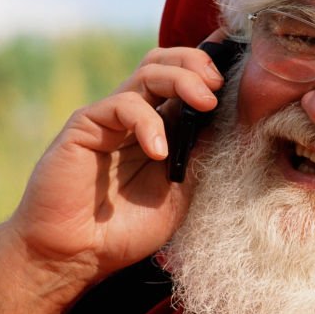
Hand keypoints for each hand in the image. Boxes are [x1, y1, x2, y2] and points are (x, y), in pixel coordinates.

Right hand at [6, 32, 227, 287]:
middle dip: (198, 62)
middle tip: (219, 86)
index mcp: (161, 126)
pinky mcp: (86, 125)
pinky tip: (159, 152)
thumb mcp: (179, 192)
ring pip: (149, 71)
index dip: (211, 63)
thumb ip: (198, 154)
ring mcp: (111, 118)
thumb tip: (231, 119)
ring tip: (205, 103)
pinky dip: (148, 122)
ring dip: (183, 79)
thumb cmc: (125, 230)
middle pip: (167, 62)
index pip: (186, 79)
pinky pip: (123, 104)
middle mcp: (137, 115)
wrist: (74, 256)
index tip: (240, 57)